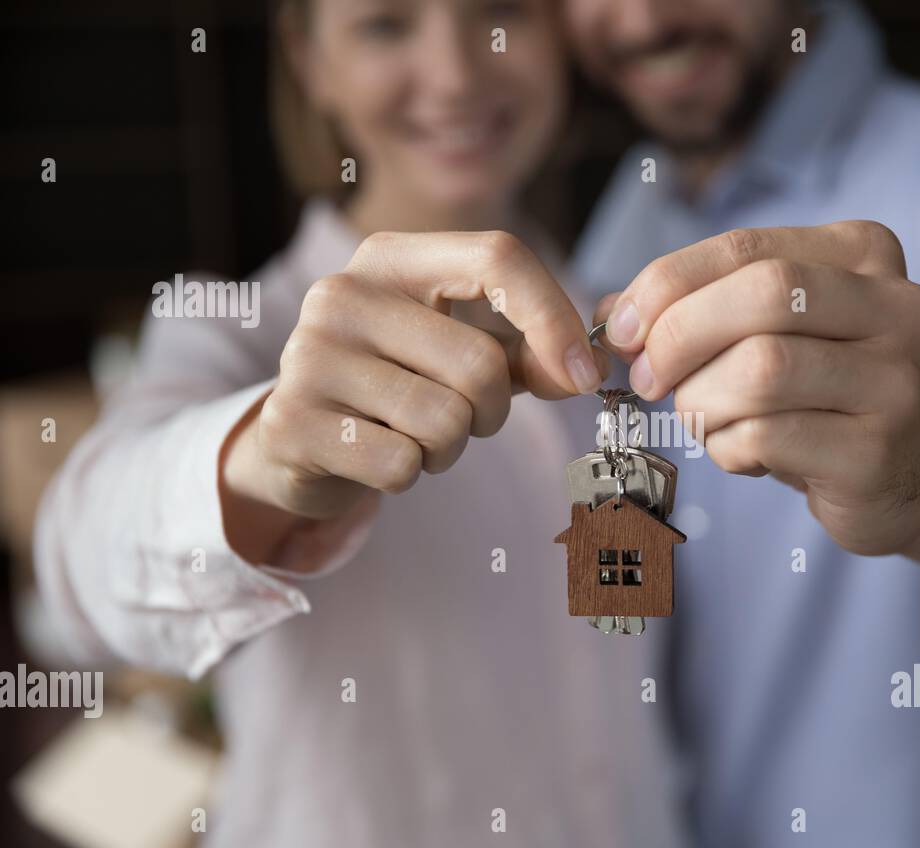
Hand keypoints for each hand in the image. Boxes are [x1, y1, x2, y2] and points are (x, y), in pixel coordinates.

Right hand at [224, 230, 603, 527]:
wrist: (299, 438)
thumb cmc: (398, 385)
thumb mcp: (460, 351)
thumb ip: (528, 353)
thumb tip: (581, 372)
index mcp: (392, 258)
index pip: (497, 257)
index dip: (554, 318)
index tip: (583, 375)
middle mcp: (343, 293)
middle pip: (480, 363)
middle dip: (492, 411)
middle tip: (463, 418)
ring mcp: (309, 355)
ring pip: (445, 420)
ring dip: (449, 447)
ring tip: (413, 434)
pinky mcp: (292, 422)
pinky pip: (402, 464)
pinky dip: (409, 474)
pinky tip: (378, 454)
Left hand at [596, 221, 919, 555]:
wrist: (906, 478)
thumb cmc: (820, 396)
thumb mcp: (769, 333)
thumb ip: (698, 306)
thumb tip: (614, 312)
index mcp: (865, 253)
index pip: (747, 246)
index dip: (668, 284)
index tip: (624, 328)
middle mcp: (898, 306)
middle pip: (764, 295)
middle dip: (680, 336)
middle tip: (646, 379)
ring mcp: (898, 381)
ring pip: (762, 370)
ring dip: (701, 401)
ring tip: (701, 420)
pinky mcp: (878, 452)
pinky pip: (768, 437)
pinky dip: (728, 448)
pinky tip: (742, 453)